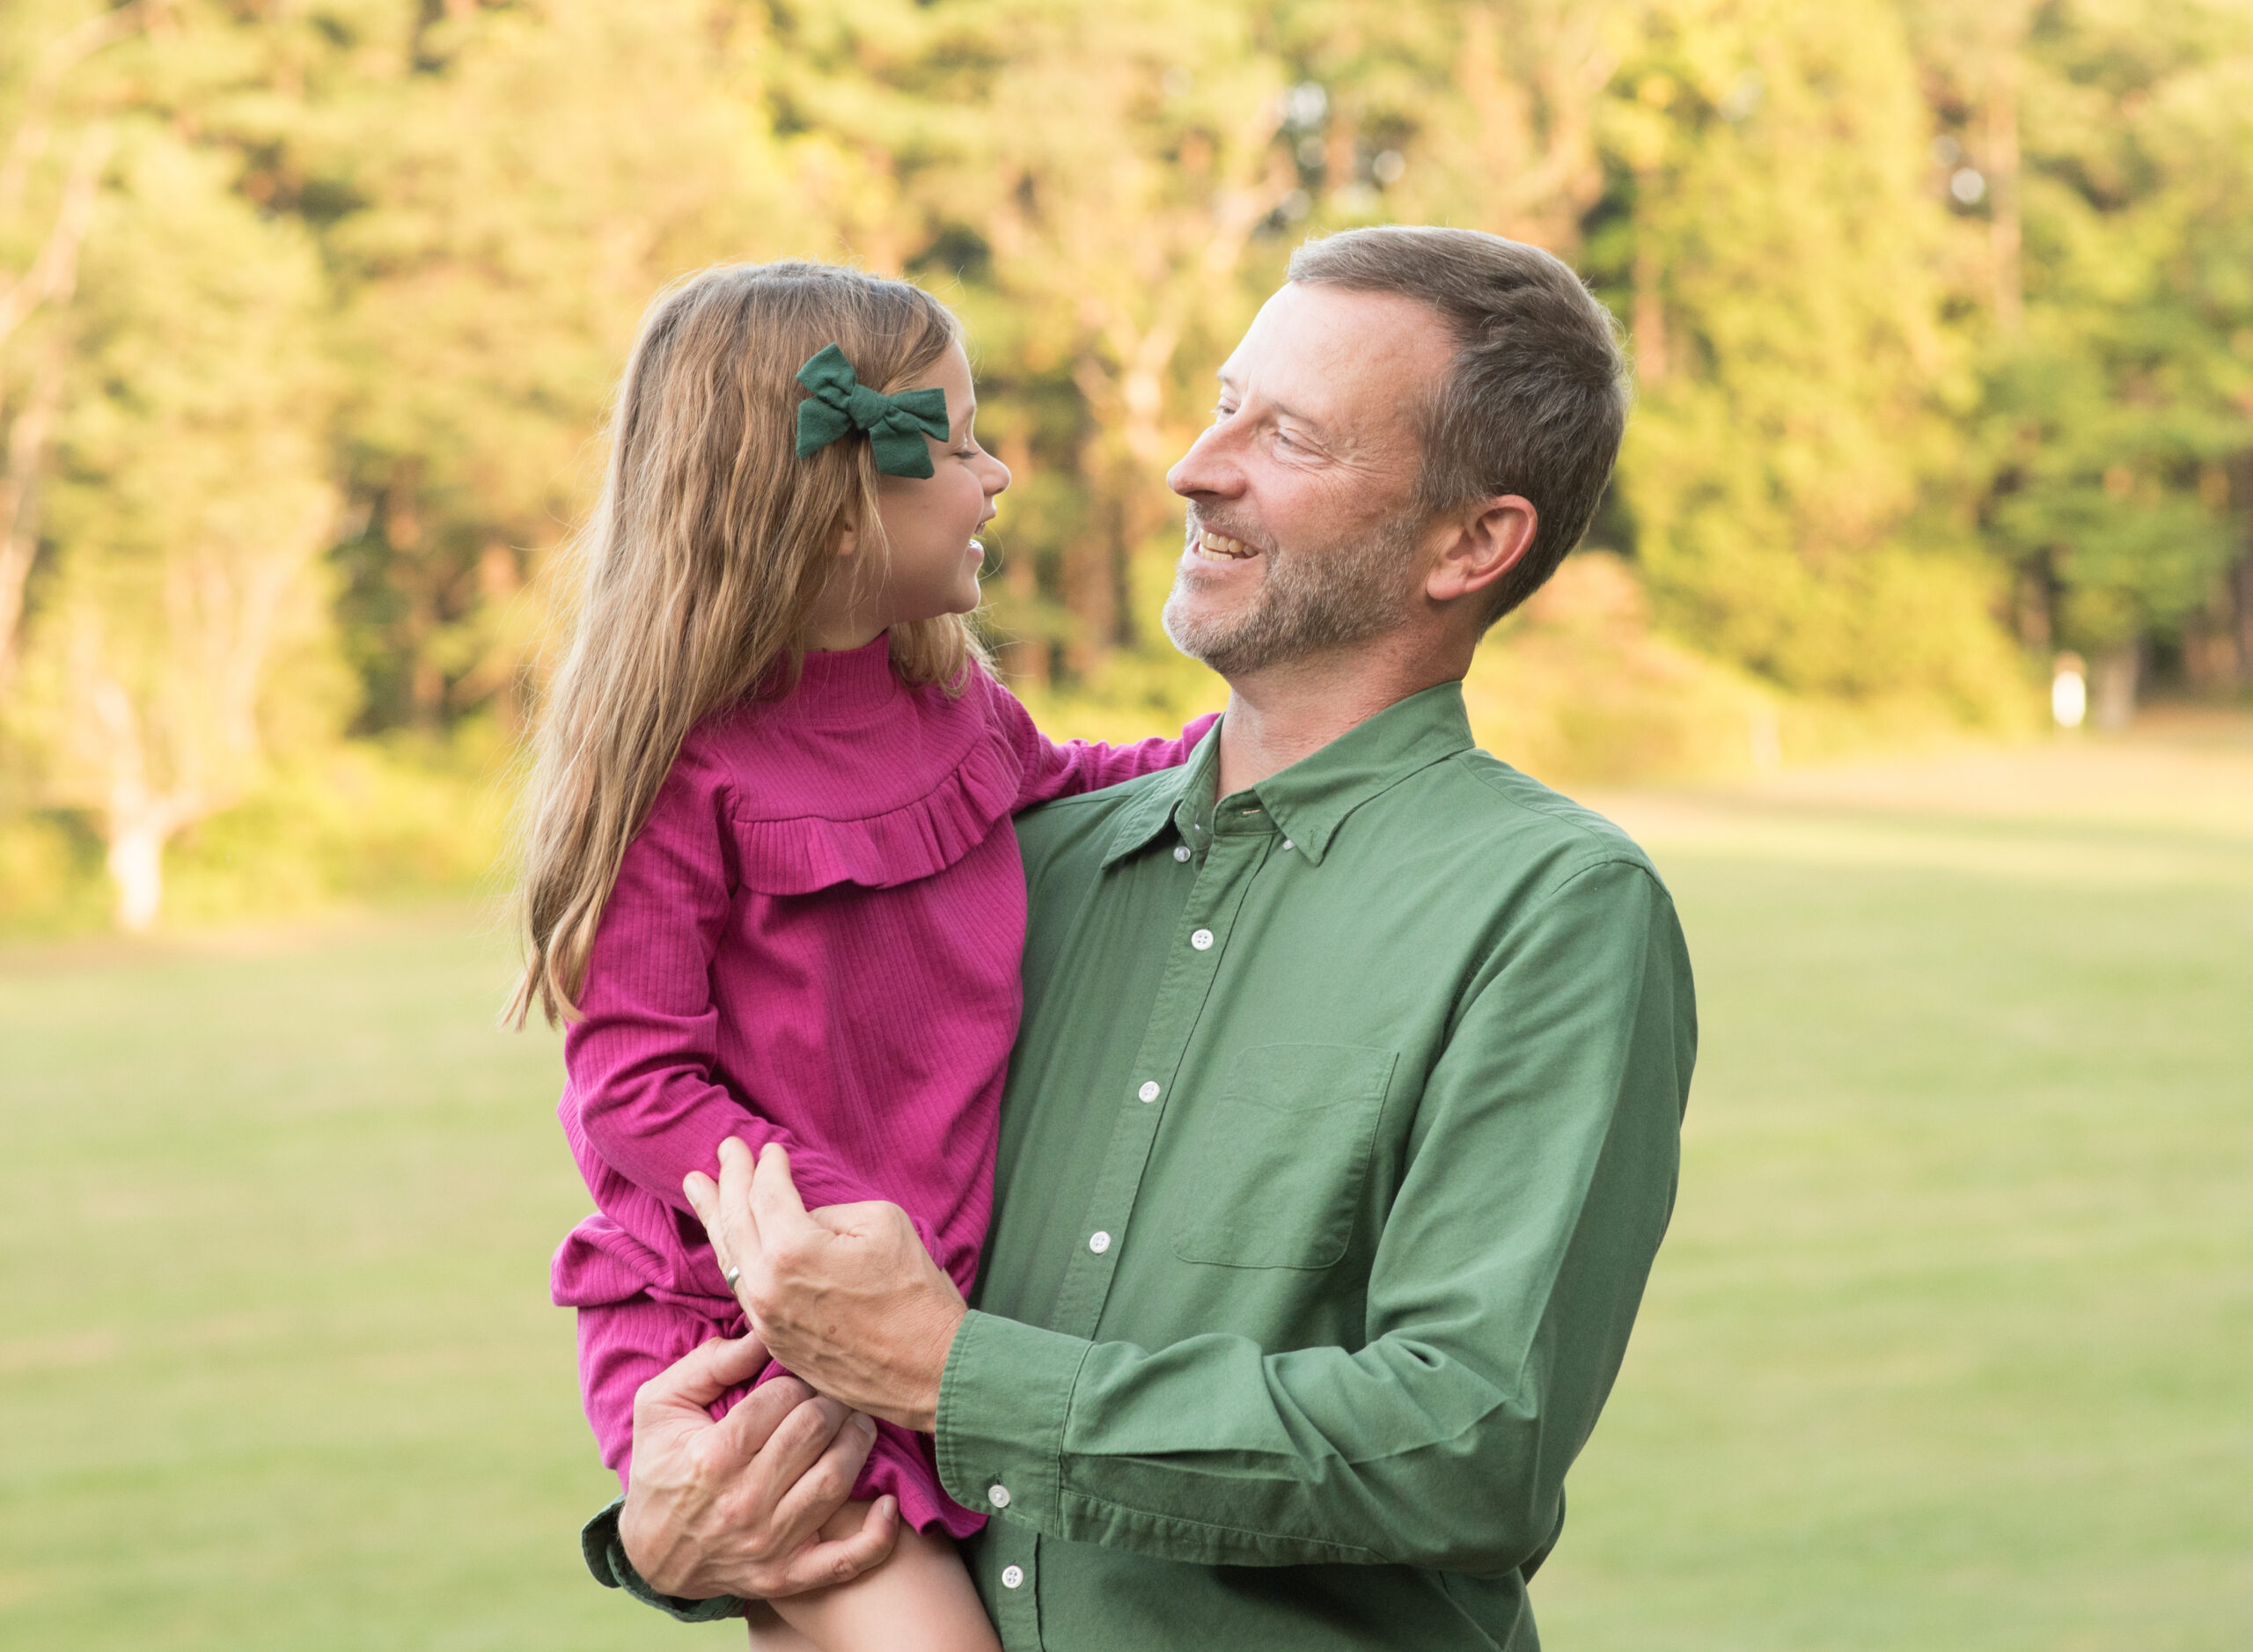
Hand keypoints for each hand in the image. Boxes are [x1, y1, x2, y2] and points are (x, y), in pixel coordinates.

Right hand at [617, 1329, 899, 1599]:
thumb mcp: (661, 1405)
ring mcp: (769, 1544)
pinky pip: (846, 1560)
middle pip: (814, 1432)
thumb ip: (710, 1363)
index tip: (799, 1376)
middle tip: (833, 1392)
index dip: (797, 1378)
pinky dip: (877, 1535)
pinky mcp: (788, 1576)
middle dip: (830, 1401)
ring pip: (835, 1480)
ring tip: (857, 1422)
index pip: (781, 1399)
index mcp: (712, 1457)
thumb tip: (763, 1330)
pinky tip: (888, 1503)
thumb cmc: (659, 1468)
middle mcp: (743, 1503)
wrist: (651, 1555)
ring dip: (858, 1442)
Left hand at [684, 1138, 966, 1432]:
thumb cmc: (916, 1296)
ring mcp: (766, 1320)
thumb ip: (831, 1212)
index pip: (766, 1193)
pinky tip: (730, 1243)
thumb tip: (807, 1220)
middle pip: (735, 1222)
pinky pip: (743, 1290)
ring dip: (714, 1218)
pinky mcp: (775, 1343)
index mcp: (792, 1250)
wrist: (931, 1370)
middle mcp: (767, 1287)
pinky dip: (733, 1257)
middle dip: (728, 1180)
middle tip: (724, 1147)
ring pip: (729, 1259)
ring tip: (699, 1188)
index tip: (771, 1148)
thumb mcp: (883, 1224)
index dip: (767, 1165)